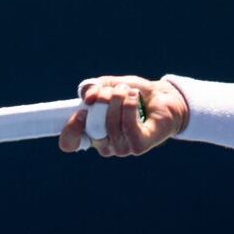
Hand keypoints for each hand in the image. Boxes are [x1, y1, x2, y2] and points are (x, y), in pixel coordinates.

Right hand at [58, 76, 187, 156]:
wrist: (164, 98)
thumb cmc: (135, 94)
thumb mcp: (110, 85)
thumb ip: (94, 88)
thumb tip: (87, 97)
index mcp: (92, 133)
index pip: (69, 143)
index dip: (70, 128)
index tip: (81, 111)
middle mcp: (105, 145)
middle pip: (91, 127)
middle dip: (101, 101)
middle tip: (115, 89)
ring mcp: (122, 148)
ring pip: (110, 125)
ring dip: (118, 100)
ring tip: (128, 90)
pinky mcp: (139, 146)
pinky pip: (128, 127)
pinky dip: (129, 106)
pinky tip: (134, 97)